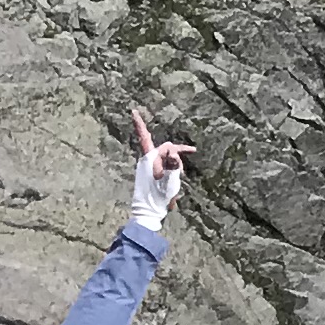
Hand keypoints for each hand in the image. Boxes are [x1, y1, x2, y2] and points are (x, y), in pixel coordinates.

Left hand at [129, 106, 192, 232]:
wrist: (147, 214)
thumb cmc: (157, 197)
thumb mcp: (170, 181)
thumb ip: (173, 165)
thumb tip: (174, 151)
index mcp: (148, 159)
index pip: (145, 136)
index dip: (140, 123)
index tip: (133, 110)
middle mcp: (146, 161)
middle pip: (165, 149)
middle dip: (178, 155)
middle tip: (191, 155)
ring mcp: (147, 168)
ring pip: (167, 159)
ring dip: (175, 168)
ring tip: (174, 187)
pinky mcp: (150, 175)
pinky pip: (164, 167)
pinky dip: (172, 172)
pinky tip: (172, 188)